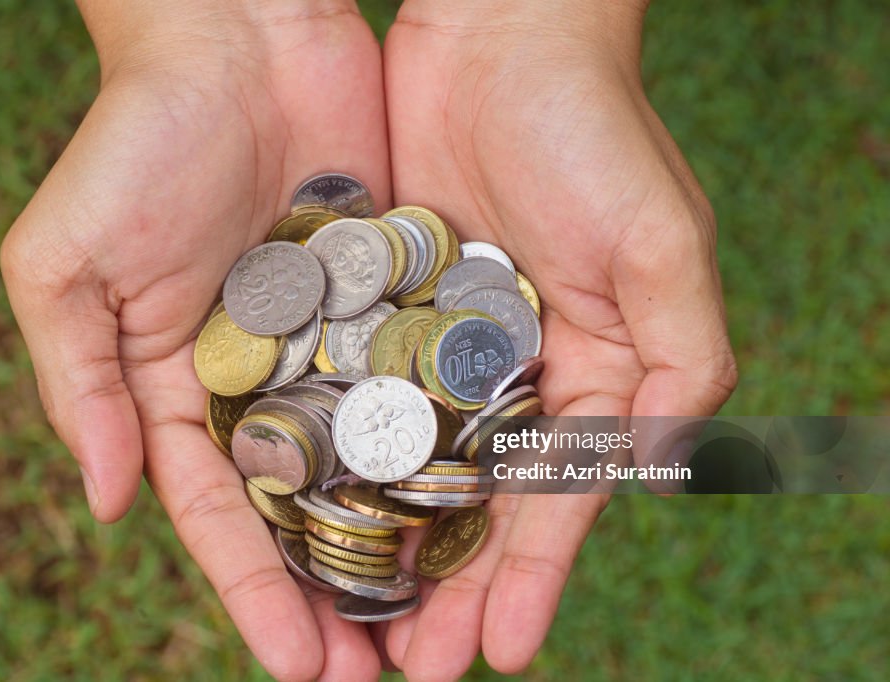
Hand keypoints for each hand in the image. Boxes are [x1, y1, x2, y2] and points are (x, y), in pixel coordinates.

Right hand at [0, 2, 388, 678]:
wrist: (235, 34)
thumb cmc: (136, 144)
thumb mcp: (65, 266)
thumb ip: (78, 386)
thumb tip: (112, 503)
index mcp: (184, 386)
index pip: (224, 513)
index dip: (257, 591)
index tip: (300, 665)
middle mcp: (267, 377)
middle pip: (308, 507)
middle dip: (338, 592)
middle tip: (381, 675)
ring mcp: (337, 341)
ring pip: (378, 460)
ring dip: (405, 541)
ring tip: (441, 622)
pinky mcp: (398, 296)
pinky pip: (428, 381)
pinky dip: (451, 442)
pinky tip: (485, 506)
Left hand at [382, 0, 737, 676]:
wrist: (500, 36)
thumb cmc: (593, 133)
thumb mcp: (663, 249)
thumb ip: (680, 364)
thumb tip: (652, 472)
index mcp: (586, 372)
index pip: (554, 498)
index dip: (527, 577)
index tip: (494, 651)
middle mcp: (509, 372)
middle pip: (472, 502)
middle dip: (446, 585)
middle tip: (406, 668)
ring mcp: (438, 344)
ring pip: (405, 465)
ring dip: (382, 543)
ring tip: (348, 624)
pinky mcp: (377, 306)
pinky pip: (353, 393)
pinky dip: (334, 455)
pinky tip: (303, 515)